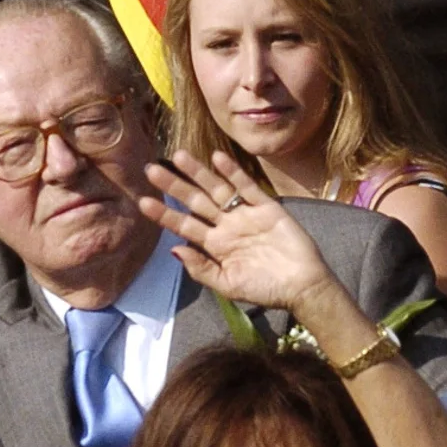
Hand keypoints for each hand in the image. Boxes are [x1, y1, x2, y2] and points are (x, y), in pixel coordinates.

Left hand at [138, 151, 336, 311]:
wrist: (303, 287)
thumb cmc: (265, 290)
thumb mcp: (227, 286)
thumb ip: (201, 269)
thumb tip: (174, 250)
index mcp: (214, 245)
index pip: (184, 225)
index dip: (164, 214)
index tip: (143, 202)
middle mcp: (226, 226)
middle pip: (195, 201)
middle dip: (174, 186)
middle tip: (151, 169)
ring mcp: (245, 214)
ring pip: (217, 189)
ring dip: (198, 173)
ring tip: (179, 156)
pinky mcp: (266, 207)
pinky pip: (247, 187)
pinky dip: (233, 173)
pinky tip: (218, 159)